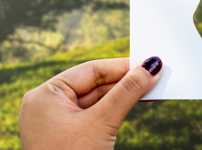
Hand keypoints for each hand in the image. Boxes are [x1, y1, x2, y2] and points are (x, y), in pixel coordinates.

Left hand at [18, 57, 162, 148]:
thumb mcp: (102, 122)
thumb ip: (127, 92)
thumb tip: (151, 67)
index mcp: (45, 95)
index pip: (90, 71)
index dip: (122, 66)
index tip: (150, 63)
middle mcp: (47, 106)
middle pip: (94, 84)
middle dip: (126, 82)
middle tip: (156, 77)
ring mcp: (56, 123)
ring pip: (96, 101)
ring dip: (123, 97)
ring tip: (151, 90)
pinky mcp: (67, 138)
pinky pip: (94, 117)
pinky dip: (114, 112)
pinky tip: (135, 105)